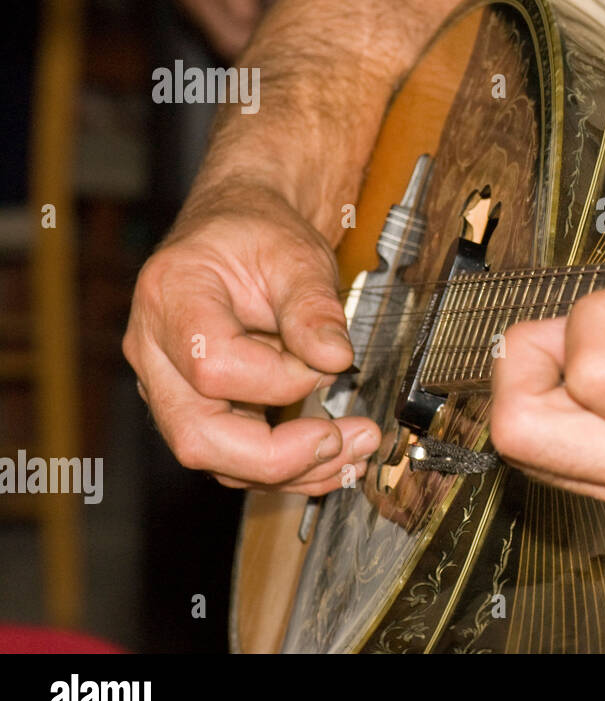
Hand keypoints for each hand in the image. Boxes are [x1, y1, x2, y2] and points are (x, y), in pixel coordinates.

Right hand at [123, 181, 380, 494]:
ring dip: (291, 469)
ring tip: (355, 450)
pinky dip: (286, 466)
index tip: (328, 363)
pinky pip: (232, 455)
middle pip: (197, 435)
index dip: (279, 378)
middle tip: (345, 441)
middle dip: (278, 456)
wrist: (238, 231)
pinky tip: (334, 456)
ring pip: (214, 457)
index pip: (212, 366)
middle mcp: (154, 351)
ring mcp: (168, 386)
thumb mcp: (295, 253)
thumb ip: (313, 306)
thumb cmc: (256, 235)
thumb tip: (335, 358)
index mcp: (171, 297)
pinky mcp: (195, 407)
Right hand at [169, 0, 282, 58]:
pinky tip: (257, 36)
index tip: (300, 44)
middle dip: (260, 51)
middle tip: (293, 54)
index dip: (273, 36)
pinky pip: (213, 33)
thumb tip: (287, 19)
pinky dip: (235, 39)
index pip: (246, 20)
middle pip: (228, 42)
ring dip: (247, 50)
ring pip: (219, 43)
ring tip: (277, 48)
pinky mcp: (183, 2)